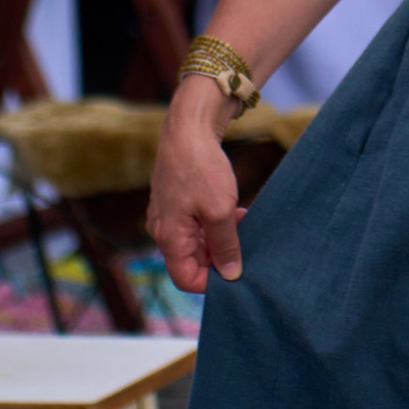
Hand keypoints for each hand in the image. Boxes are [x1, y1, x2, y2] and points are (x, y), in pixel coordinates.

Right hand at [148, 80, 244, 291]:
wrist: (189, 129)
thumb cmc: (201, 169)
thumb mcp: (220, 211)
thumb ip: (225, 246)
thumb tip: (231, 275)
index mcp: (169, 238)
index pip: (186, 279)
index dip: (212, 280)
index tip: (237, 267)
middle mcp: (163, 231)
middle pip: (192, 261)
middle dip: (220, 255)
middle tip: (244, 238)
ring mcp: (168, 215)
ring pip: (197, 242)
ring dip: (221, 237)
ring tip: (242, 219)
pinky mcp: (176, 202)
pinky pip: (195, 225)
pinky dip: (215, 223)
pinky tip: (234, 209)